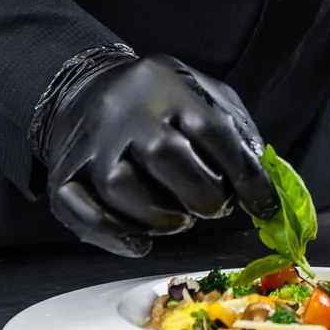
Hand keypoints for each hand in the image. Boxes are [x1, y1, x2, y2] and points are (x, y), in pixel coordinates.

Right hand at [44, 54, 275, 257]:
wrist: (86, 89)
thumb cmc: (160, 102)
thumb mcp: (204, 94)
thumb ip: (237, 131)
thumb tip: (261, 185)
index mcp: (168, 87)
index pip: (212, 130)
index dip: (245, 174)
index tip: (264, 206)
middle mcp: (125, 112)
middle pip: (163, 155)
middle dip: (201, 193)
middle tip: (214, 207)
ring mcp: (91, 144)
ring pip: (120, 187)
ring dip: (160, 217)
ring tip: (181, 219)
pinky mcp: (65, 174)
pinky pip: (82, 211)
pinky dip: (114, 235)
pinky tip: (141, 242)